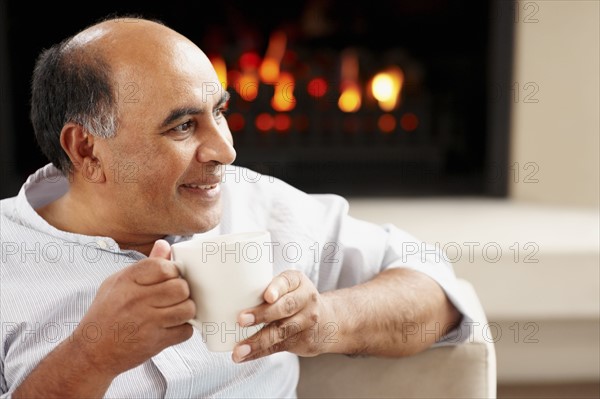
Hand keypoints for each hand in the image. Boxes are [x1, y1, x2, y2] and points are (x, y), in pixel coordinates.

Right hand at [73, 239, 194, 377]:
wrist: (91, 353)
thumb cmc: (106, 314)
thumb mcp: (117, 283)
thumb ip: (145, 265)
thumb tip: (164, 245)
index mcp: (127, 281)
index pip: (164, 267)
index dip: (173, 271)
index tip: (170, 277)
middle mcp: (137, 300)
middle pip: (180, 287)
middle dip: (182, 290)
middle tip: (174, 296)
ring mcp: (147, 322)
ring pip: (187, 308)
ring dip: (185, 310)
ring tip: (175, 311)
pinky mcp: (155, 342)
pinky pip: (185, 331)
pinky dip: (182, 329)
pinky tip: (171, 327)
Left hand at [232, 270, 336, 362]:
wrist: (327, 321)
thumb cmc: (294, 298)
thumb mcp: (287, 286)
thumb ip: (263, 288)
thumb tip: (220, 292)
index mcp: (297, 281)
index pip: (287, 282)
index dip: (277, 288)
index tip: (266, 296)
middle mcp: (306, 299)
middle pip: (285, 307)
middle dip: (263, 314)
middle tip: (241, 319)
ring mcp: (306, 321)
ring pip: (281, 331)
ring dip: (257, 341)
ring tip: (238, 350)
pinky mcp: (301, 340)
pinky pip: (278, 347)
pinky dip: (259, 353)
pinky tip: (244, 356)